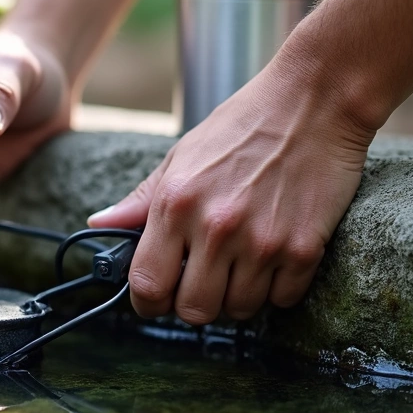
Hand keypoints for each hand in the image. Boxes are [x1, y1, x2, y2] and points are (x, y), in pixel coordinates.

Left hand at [88, 63, 375, 323]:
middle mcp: (215, 228)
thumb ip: (140, 199)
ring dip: (237, 297)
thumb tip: (98, 223)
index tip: (156, 299)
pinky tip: (274, 259)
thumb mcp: (180, 157)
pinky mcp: (303, 248)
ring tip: (242, 265)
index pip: (147, 285)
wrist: (314, 101)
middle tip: (204, 282)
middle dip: (194, 304)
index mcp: (175, 204)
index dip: (148, 303)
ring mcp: (261, 241)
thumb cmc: (242, 126)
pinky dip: (277, 289)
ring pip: (239, 310)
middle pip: (194, 310)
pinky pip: (282, 300)